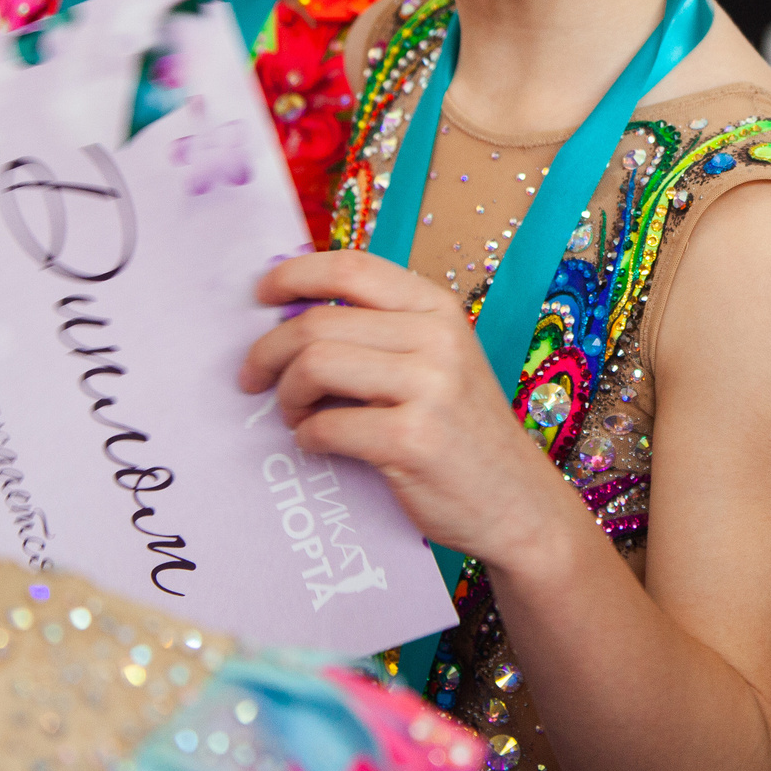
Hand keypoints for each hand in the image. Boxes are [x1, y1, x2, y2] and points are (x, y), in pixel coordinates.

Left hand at [242, 250, 548, 559]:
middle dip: (268, 351)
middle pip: (318, 321)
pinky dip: (307, 437)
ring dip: (287, 395)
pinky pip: (325, 425)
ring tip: (294, 414)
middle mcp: (437, 338)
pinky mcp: (412, 439)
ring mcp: (429, 387)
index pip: (352, 267)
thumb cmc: (463, 433)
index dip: (295, 275)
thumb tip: (288, 318)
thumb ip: (381, 334)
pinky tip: (319, 445)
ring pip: (315, 365)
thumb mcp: (439, 363)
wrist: (517, 503)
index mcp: (438, 310)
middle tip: (253, 378)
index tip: (262, 295)